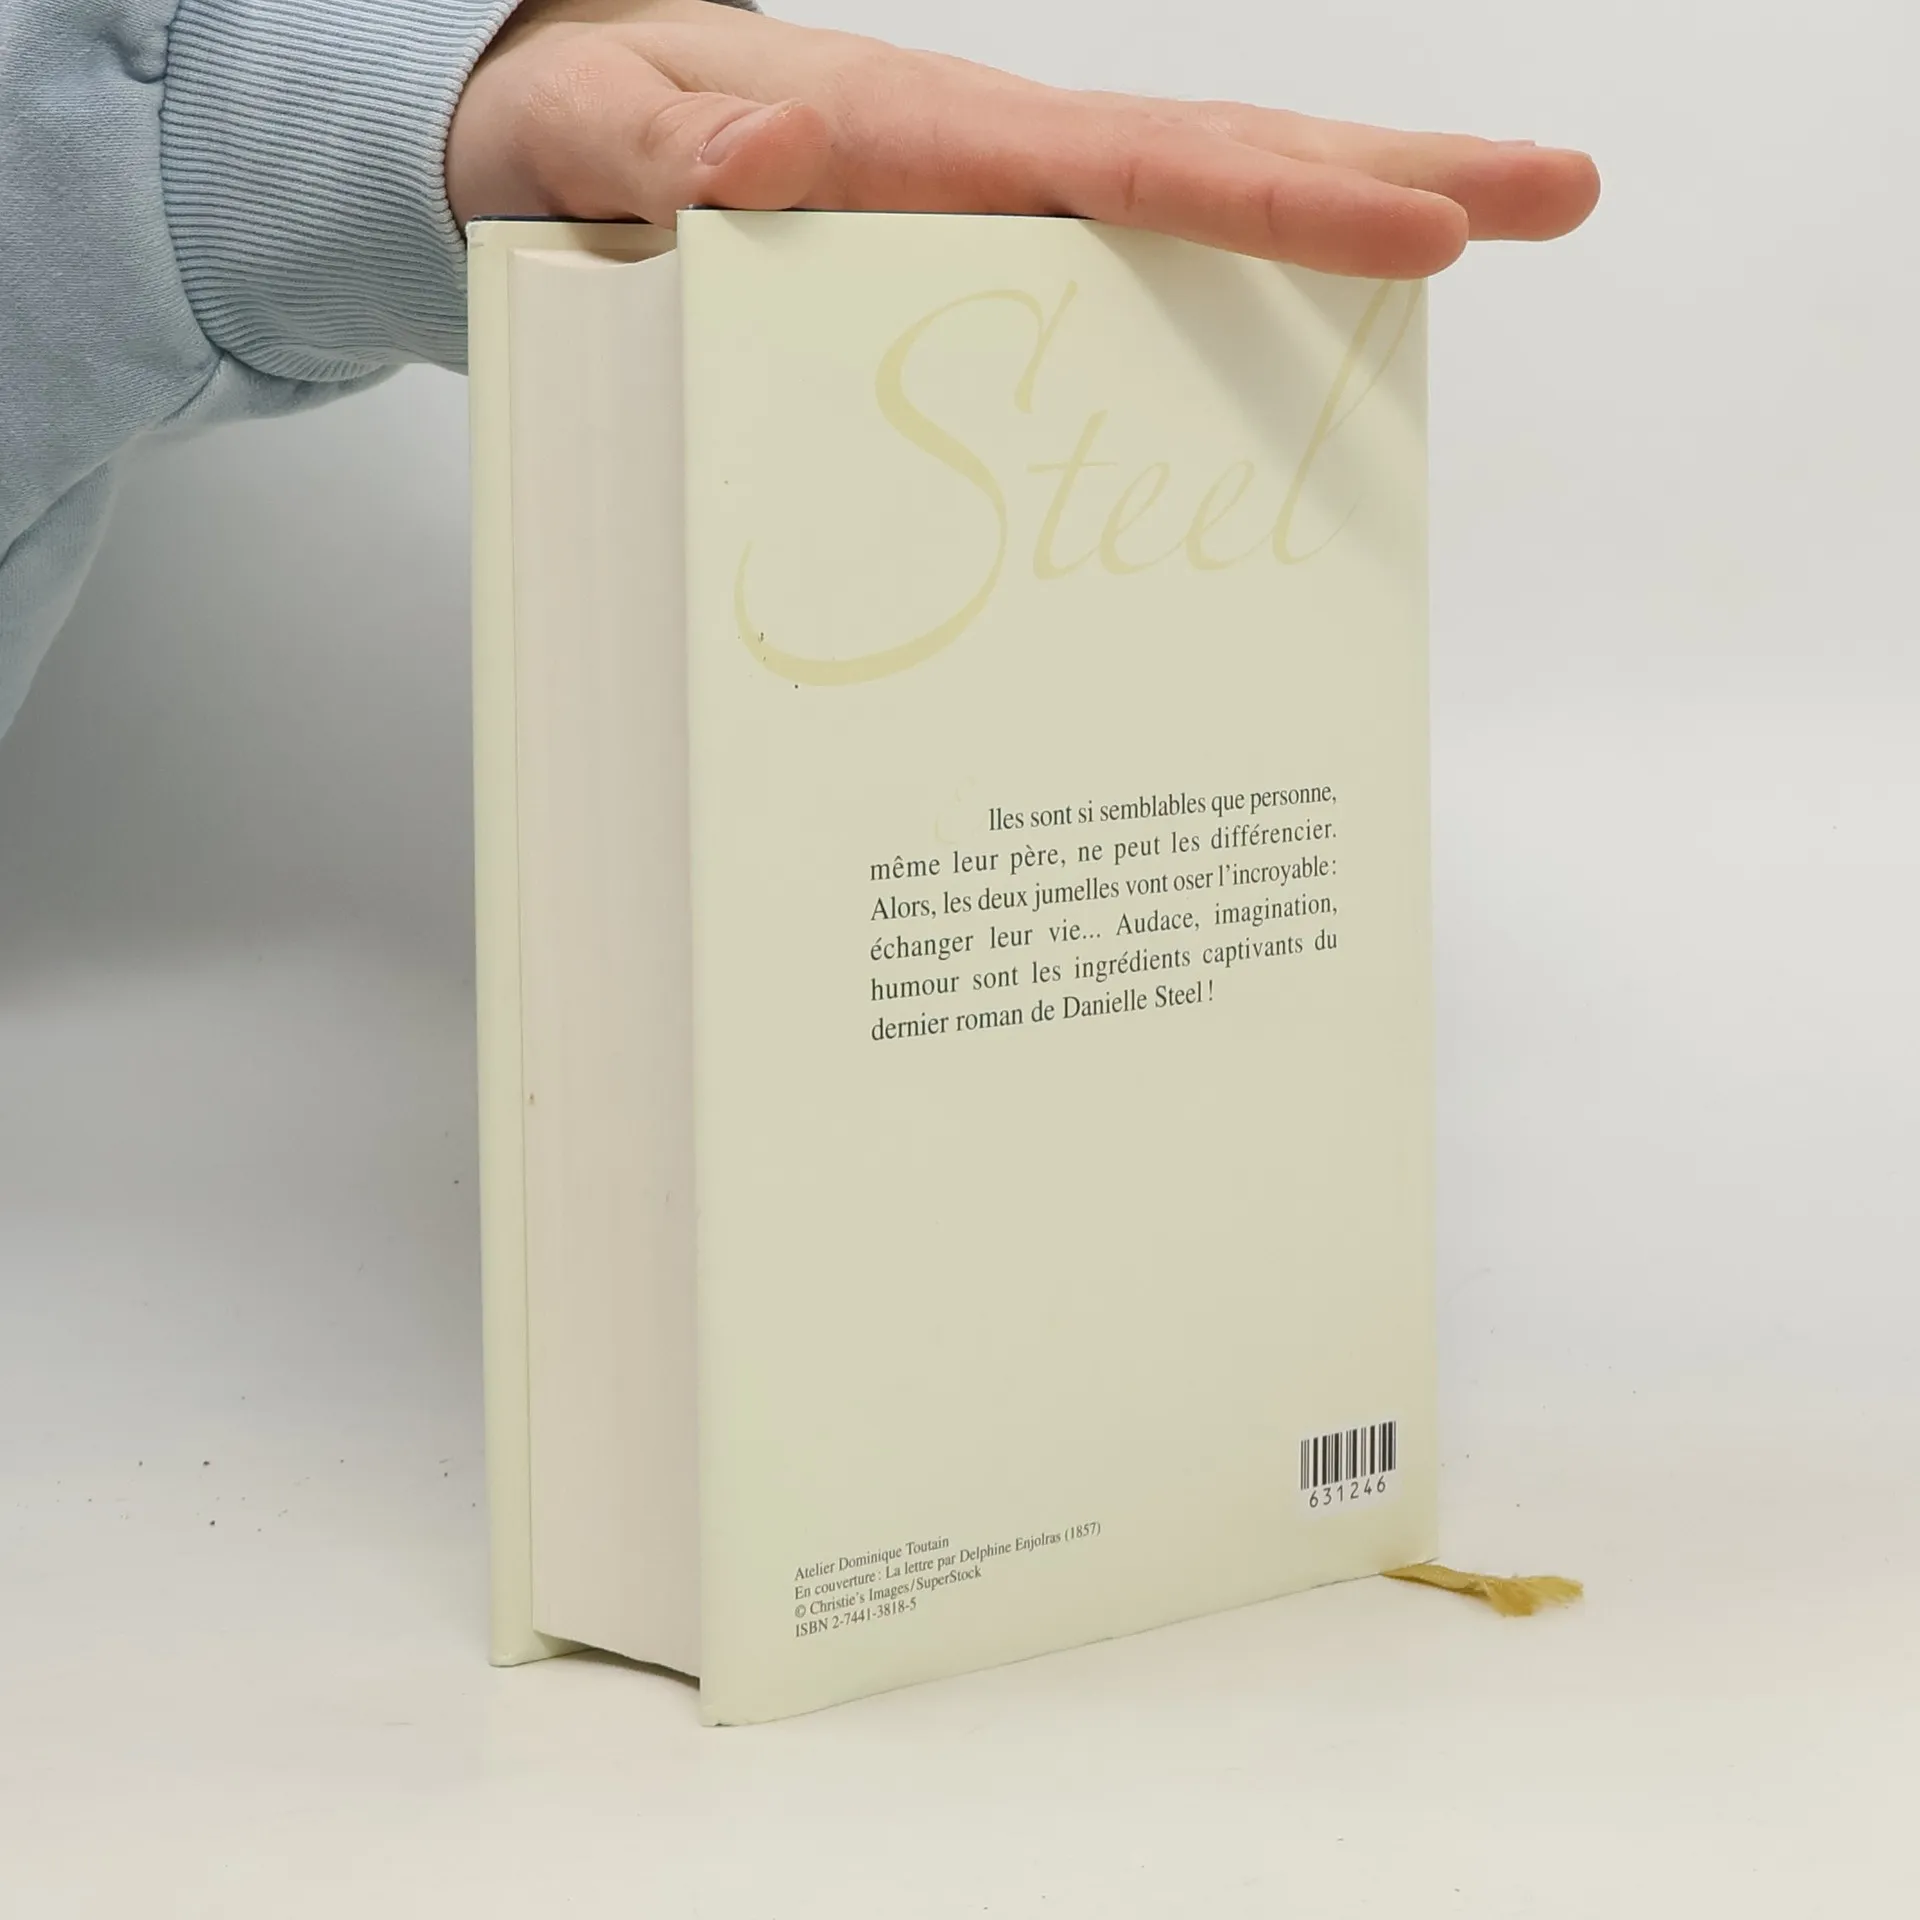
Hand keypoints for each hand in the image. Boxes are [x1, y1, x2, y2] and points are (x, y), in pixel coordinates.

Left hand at [448, 0, 1598, 277]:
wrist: (555, 122)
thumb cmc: (573, 127)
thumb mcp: (586, 139)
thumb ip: (666, 159)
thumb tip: (778, 163)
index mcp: (913, 135)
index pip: (1130, 168)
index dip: (1279, 202)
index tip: (1423, 229)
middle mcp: (985, 156)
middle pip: (1214, 157)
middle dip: (1389, 179)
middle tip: (1560, 192)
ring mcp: (996, 201)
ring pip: (1192, 203)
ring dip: (1341, 223)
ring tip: (1488, 247)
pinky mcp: (984, 248)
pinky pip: (1127, 266)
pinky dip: (1233, 283)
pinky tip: (1302, 336)